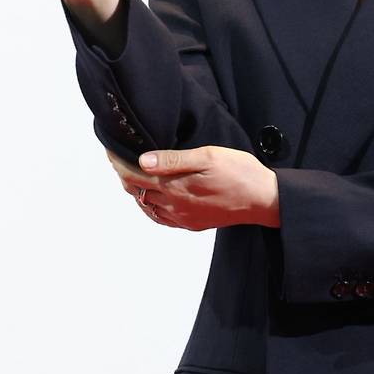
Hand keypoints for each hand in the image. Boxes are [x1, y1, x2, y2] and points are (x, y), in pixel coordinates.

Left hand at [106, 145, 279, 229]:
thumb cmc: (240, 172)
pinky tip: (151, 199)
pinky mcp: (193, 223)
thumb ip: (175, 160)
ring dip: (134, 190)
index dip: (119, 162)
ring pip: (146, 205)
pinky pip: (160, 217)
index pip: (135, 175)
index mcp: (176, 187)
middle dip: (123, 173)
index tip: (110, 149)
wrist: (264, 200)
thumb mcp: (209, 156)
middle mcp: (174, 206)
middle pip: (136, 190)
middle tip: (118, 157)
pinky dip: (148, 206)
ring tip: (130, 174)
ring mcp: (182, 217)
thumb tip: (143, 160)